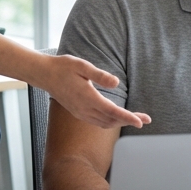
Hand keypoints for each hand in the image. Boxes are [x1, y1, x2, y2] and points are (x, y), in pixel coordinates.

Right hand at [30, 53, 150, 129]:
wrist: (44, 75)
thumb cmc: (63, 67)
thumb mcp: (82, 66)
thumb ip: (99, 75)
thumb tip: (116, 82)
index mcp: (88, 97)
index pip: (112, 111)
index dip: (128, 117)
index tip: (141, 122)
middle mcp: (85, 108)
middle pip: (112, 120)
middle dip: (130, 121)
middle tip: (146, 120)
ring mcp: (81, 112)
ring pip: (105, 123)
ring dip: (120, 122)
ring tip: (135, 119)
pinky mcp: (78, 113)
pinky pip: (97, 122)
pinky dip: (110, 122)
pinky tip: (116, 118)